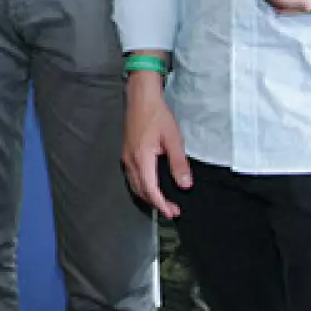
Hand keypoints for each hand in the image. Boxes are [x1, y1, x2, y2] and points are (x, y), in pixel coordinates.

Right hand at [122, 74, 190, 219]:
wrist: (140, 97)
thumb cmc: (157, 115)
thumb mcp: (173, 138)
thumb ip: (178, 163)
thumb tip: (185, 185)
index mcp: (141, 159)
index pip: (150, 189)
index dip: (161, 204)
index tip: (172, 213)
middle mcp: (130, 161)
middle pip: (140, 190)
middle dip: (155, 203)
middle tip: (171, 210)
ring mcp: (126, 157)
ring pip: (134, 184)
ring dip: (148, 196)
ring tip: (163, 202)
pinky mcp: (126, 152)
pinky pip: (132, 177)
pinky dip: (142, 186)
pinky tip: (151, 185)